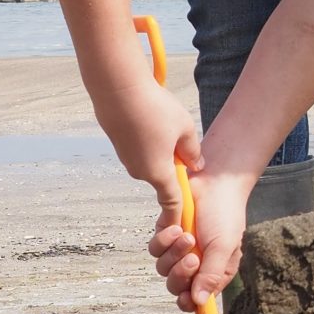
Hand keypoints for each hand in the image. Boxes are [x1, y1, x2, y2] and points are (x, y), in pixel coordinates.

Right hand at [93, 68, 200, 210]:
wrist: (118, 89)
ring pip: (152, 162)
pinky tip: (150, 119)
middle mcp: (140, 171)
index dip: (179, 214)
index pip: (172, 201)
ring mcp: (127, 159)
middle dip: (175, 166)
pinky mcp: (119, 146)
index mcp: (158, 173)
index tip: (183, 225)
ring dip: (162, 150)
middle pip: (164, 177)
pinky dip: (149, 141)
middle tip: (183, 140)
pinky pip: (140, 150)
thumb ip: (192, 151)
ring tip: (164, 122)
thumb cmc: (154, 109)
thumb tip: (194, 165)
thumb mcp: (185, 128)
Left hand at [148, 166, 249, 311]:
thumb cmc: (226, 214)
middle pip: (176, 286)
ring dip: (173, 254)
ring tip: (186, 236)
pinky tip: (175, 227)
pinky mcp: (166, 234)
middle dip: (180, 274)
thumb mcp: (224, 247)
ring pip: (163, 268)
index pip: (197, 299)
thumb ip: (211, 275)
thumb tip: (198, 302)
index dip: (189, 302)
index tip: (185, 297)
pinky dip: (163, 240)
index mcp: (214, 272)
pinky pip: (155, 248)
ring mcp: (179, 250)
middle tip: (191, 259)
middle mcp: (196, 264)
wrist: (215, 181)